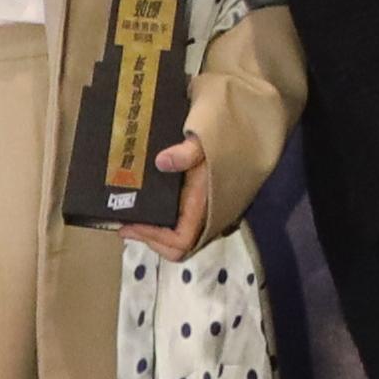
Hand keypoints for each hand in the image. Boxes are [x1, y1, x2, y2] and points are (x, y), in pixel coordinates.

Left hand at [116, 136, 220, 260]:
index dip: (152, 238)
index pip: (181, 240)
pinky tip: (155, 209)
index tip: (129, 226)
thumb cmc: (228, 135)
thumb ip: (187, 152)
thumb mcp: (205, 140)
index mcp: (205, 203)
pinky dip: (169, 225)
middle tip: (128, 228)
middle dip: (152, 242)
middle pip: (180, 248)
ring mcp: (213, 211)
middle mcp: (211, 213)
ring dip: (160, 235)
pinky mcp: (212, 204)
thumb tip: (162, 161)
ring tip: (136, 221)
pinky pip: (188, 227)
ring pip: (185, 240)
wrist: (250, 130)